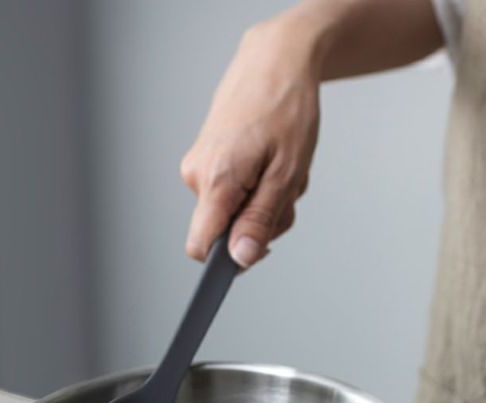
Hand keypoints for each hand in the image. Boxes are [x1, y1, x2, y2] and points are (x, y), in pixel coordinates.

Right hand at [180, 16, 321, 268]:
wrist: (275, 58)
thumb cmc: (286, 109)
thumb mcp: (286, 173)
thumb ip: (260, 220)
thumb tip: (241, 259)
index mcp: (214, 181)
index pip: (201, 248)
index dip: (227, 260)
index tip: (256, 249)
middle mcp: (197, 176)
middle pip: (227, 230)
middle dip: (264, 219)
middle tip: (288, 187)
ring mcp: (200, 166)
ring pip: (235, 210)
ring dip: (267, 198)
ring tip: (283, 164)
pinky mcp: (207, 159)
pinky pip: (234, 190)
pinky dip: (259, 182)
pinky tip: (272, 157)